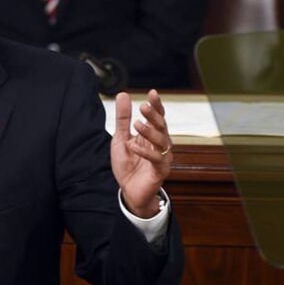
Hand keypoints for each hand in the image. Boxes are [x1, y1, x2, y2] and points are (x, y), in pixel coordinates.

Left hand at [111, 89, 172, 217]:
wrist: (129, 191)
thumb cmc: (127, 165)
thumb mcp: (120, 138)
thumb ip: (123, 118)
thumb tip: (123, 94)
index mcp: (151, 135)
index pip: (157, 116)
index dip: (156, 105)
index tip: (152, 93)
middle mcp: (160, 144)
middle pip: (162, 126)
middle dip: (154, 115)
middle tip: (144, 107)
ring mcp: (162, 157)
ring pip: (162, 141)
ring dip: (150, 132)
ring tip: (137, 125)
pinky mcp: (160, 171)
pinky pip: (157, 159)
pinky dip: (146, 152)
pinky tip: (134, 146)